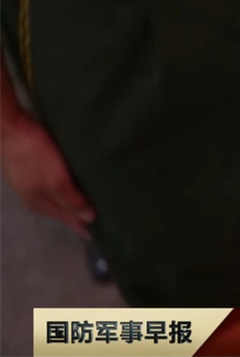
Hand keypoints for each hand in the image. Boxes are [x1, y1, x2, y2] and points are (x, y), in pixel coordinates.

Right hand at [0, 113, 94, 237]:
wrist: (12, 127)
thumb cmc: (34, 155)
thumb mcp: (55, 180)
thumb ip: (71, 200)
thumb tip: (89, 219)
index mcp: (39, 204)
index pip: (67, 220)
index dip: (84, 227)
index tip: (104, 235)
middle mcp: (34, 197)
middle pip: (63, 211)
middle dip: (81, 215)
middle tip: (105, 219)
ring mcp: (32, 182)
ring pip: (59, 197)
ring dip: (76, 200)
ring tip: (97, 202)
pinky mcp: (34, 168)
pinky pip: (56, 184)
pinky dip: (70, 187)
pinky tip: (80, 182)